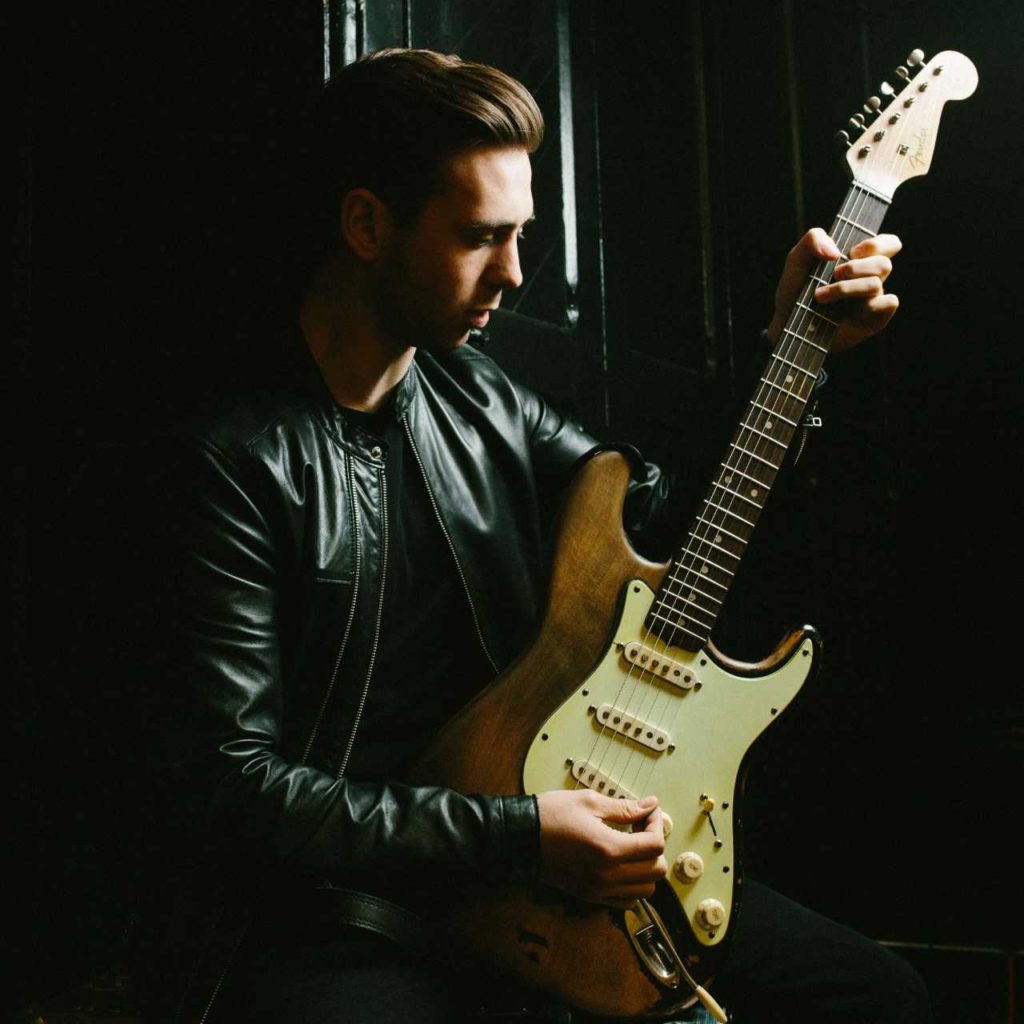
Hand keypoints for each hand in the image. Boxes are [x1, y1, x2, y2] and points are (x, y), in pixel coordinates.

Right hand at [536, 790, 667, 908]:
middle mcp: (607, 875)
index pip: (654, 845)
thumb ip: (624, 808)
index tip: (648, 811)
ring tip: (632, 847)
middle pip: (656, 870)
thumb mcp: (588, 802)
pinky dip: (632, 885)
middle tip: (641, 828)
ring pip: (645, 890)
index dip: (657, 824)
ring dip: (646, 868)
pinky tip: (621, 865)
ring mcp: (598, 889)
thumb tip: (650, 805)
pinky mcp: (590, 896)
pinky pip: (626, 900)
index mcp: (609, 849)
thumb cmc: (551, 815)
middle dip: (655, 847)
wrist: (520, 838)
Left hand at [767, 227, 901, 351]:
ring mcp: (871, 300)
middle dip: (856, 267)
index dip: (876, 244)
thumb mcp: (798, 258)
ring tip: (819, 296)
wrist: (786, 322)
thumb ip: (814, 239)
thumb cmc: (796, 288)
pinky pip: (888, 304)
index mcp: (859, 260)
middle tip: (834, 274)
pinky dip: (869, 305)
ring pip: (876, 284)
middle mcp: (869, 279)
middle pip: (884, 264)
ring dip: (845, 288)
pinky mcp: (873, 319)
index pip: (888, 244)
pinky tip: (845, 313)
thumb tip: (835, 252)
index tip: (852, 252)